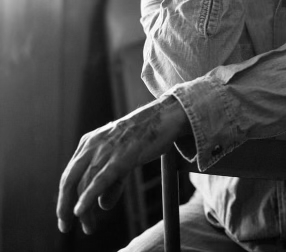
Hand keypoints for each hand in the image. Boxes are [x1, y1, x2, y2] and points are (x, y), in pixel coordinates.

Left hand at [56, 95, 188, 234]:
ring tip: (89, 227)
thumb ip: (112, 181)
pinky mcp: (121, 157)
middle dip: (63, 206)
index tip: (67, 216)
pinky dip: (87, 197)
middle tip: (65, 227)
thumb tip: (102, 205)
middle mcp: (92, 145)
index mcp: (89, 142)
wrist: (164, 116)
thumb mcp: (124, 158)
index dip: (65, 198)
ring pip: (84, 184)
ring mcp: (106, 150)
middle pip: (69, 180)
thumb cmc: (145, 136)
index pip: (69, 174)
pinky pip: (100, 180)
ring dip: (82, 211)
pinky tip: (80, 210)